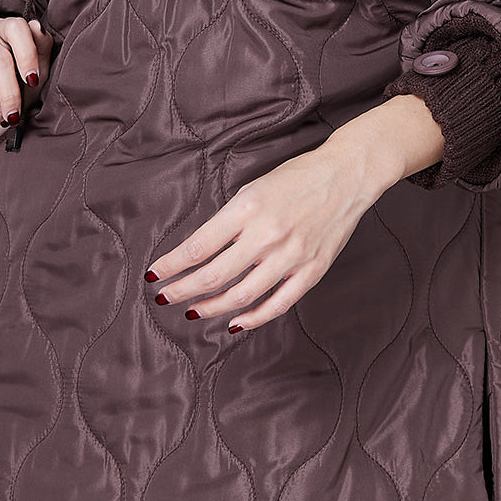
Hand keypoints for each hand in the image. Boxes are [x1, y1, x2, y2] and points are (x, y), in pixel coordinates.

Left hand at [144, 146, 383, 332]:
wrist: (345, 177)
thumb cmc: (296, 178)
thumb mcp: (252, 188)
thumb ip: (228, 221)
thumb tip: (199, 253)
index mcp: (246, 208)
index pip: (197, 246)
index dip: (171, 265)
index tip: (155, 274)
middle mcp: (266, 234)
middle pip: (213, 275)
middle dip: (182, 290)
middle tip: (164, 297)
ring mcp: (290, 256)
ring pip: (241, 295)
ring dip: (211, 308)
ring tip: (193, 311)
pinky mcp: (311, 270)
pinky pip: (278, 304)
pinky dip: (253, 318)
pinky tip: (235, 322)